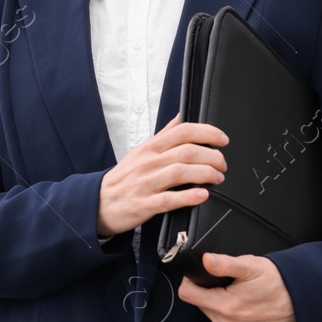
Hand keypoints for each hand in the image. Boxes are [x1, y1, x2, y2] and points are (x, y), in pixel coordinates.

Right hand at [96, 113, 226, 237]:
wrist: (98, 202)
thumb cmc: (124, 177)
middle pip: (187, 152)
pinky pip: (169, 200)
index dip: (207, 132)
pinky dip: (189, 197)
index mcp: (150, 148)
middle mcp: (148, 162)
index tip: (223, 140)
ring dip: (206, 174)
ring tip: (218, 178)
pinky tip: (203, 195)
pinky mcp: (145, 205)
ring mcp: (146, 183)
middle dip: (212, 156)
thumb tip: (182, 117)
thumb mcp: (141, 151)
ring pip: (181, 173)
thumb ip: (164, 135)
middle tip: (223, 164)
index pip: (182, 131)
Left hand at [177, 251, 297, 321]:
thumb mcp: (251, 266)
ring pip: (213, 316)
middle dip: (210, 293)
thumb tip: (206, 260)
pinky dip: (231, 318)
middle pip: (201, 305)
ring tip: (240, 295)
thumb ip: (225, 264)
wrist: (303, 303)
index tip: (201, 275)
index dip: (191, 281)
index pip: (188, 294)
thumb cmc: (280, 284)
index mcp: (226, 307)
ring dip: (221, 305)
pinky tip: (246, 308)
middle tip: (230, 285)